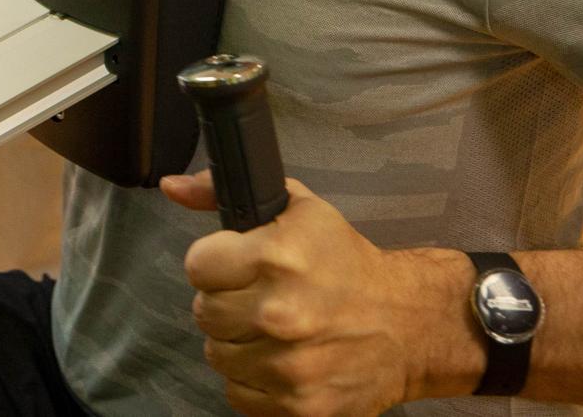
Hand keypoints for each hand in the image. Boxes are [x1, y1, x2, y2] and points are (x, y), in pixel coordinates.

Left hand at [162, 173, 474, 416]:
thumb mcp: (297, 209)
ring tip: (273, 328)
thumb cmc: (349, 264)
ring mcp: (288, 366)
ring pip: (217, 354)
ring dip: (238, 341)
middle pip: (203, 312)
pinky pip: (238, 392)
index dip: (216, 263)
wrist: (408, 325)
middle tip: (260, 296)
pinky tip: (281, 358)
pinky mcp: (298, 407)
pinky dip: (254, 379)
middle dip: (227, 301)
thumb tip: (173, 187)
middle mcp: (281, 314)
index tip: (237, 264)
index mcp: (279, 257)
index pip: (198, 265)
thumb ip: (224, 193)